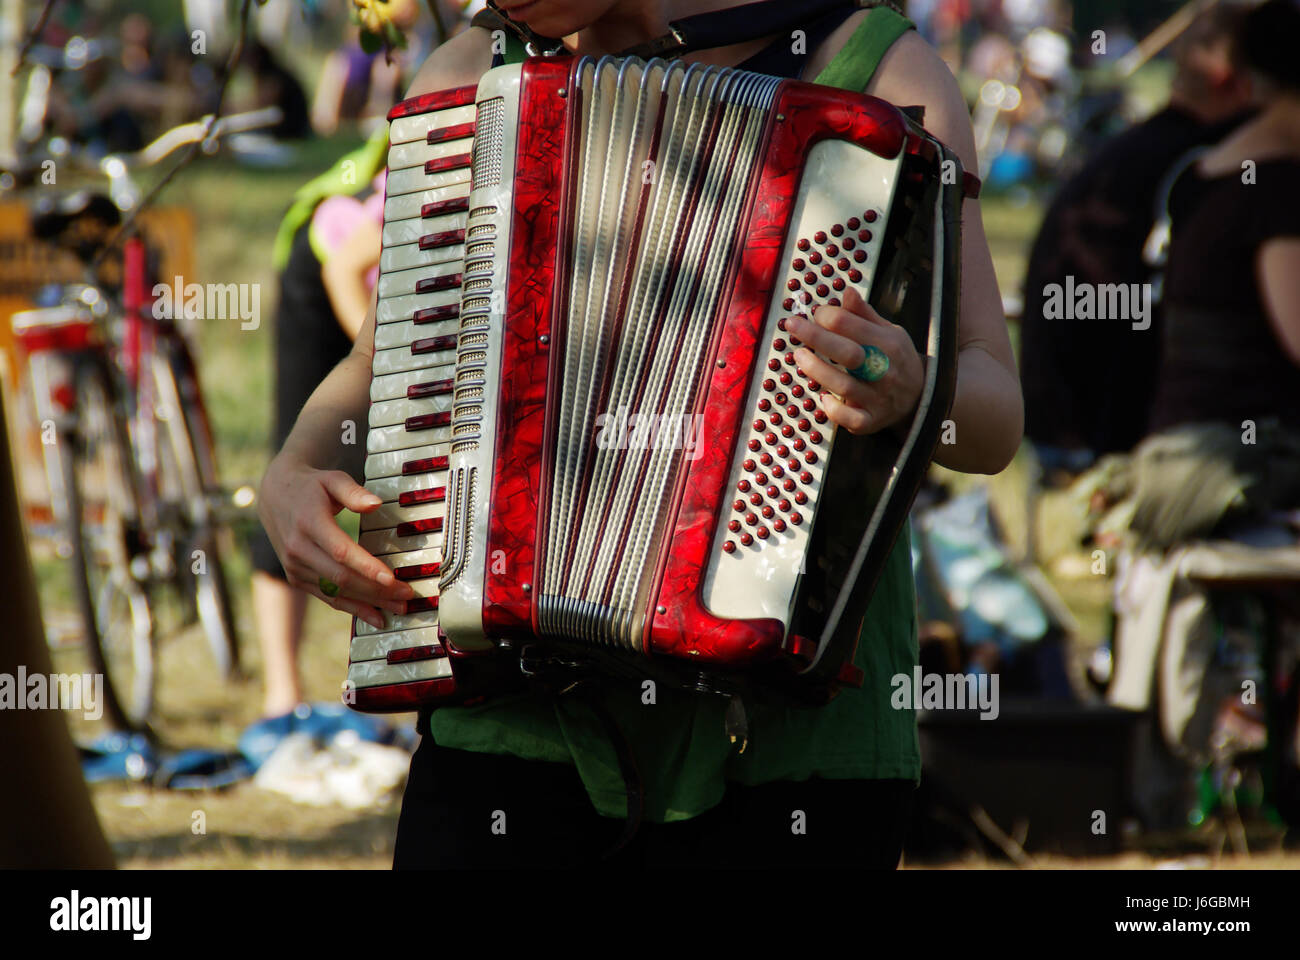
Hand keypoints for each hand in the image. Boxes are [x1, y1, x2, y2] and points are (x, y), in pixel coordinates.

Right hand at [258, 452, 414, 628]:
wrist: (274, 497)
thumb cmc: (312, 487)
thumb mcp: (332, 479)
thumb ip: (353, 492)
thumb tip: (376, 504)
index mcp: (308, 522)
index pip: (340, 551)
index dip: (366, 567)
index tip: (392, 579)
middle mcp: (298, 548)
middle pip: (340, 577)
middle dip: (376, 590)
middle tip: (406, 595)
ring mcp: (295, 567)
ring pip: (336, 592)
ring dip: (368, 603)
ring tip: (398, 608)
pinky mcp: (296, 578)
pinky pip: (327, 597)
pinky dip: (352, 608)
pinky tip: (375, 616)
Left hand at [787, 287, 923, 435]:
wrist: (921, 397)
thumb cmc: (897, 359)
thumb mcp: (890, 331)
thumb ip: (864, 314)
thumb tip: (847, 291)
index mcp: (889, 343)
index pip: (852, 324)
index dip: (827, 315)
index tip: (815, 314)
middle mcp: (885, 370)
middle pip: (847, 353)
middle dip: (816, 337)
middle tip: (792, 326)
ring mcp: (879, 398)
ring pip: (844, 385)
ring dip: (817, 370)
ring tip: (799, 357)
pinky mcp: (872, 420)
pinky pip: (851, 419)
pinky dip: (833, 409)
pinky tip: (822, 397)